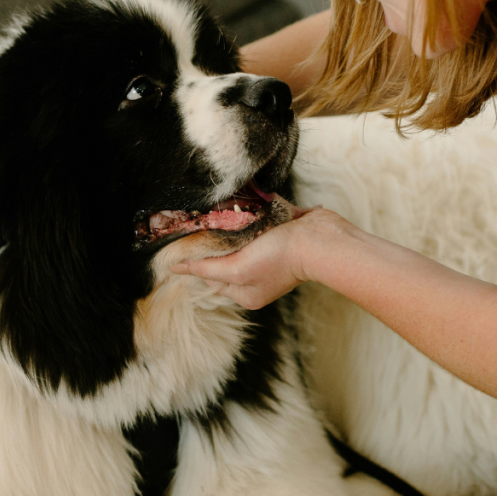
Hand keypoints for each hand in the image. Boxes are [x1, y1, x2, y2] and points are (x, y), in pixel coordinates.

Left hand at [171, 206, 356, 308]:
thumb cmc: (280, 258)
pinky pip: (257, 223)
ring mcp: (269, 254)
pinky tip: (242, 203)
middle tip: (197, 223)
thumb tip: (176, 269)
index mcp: (246, 292)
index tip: (181, 242)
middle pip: (224, 257)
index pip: (211, 276)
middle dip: (214, 241)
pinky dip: (250, 214)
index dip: (197, 260)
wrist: (320, 239)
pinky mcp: (279, 234)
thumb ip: (207, 269)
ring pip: (239, 238)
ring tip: (217, 211)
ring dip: (231, 224)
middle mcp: (257, 275)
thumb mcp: (237, 269)